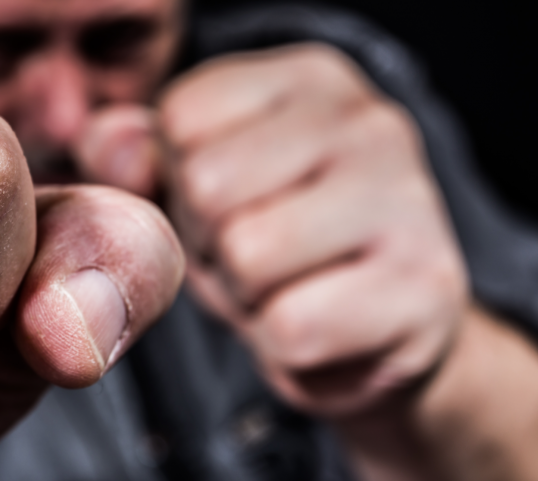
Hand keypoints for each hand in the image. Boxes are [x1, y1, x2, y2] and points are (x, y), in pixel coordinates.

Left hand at [79, 43, 467, 417]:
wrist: (374, 334)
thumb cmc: (274, 247)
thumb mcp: (192, 188)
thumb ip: (134, 154)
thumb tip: (110, 149)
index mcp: (308, 79)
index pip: (182, 119)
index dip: (178, 183)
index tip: (225, 208)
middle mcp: (369, 122)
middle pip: (210, 186)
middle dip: (211, 242)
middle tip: (252, 258)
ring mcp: (411, 200)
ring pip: (249, 255)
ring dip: (245, 296)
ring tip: (282, 289)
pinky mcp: (427, 289)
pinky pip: (292, 327)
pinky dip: (282, 345)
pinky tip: (317, 327)